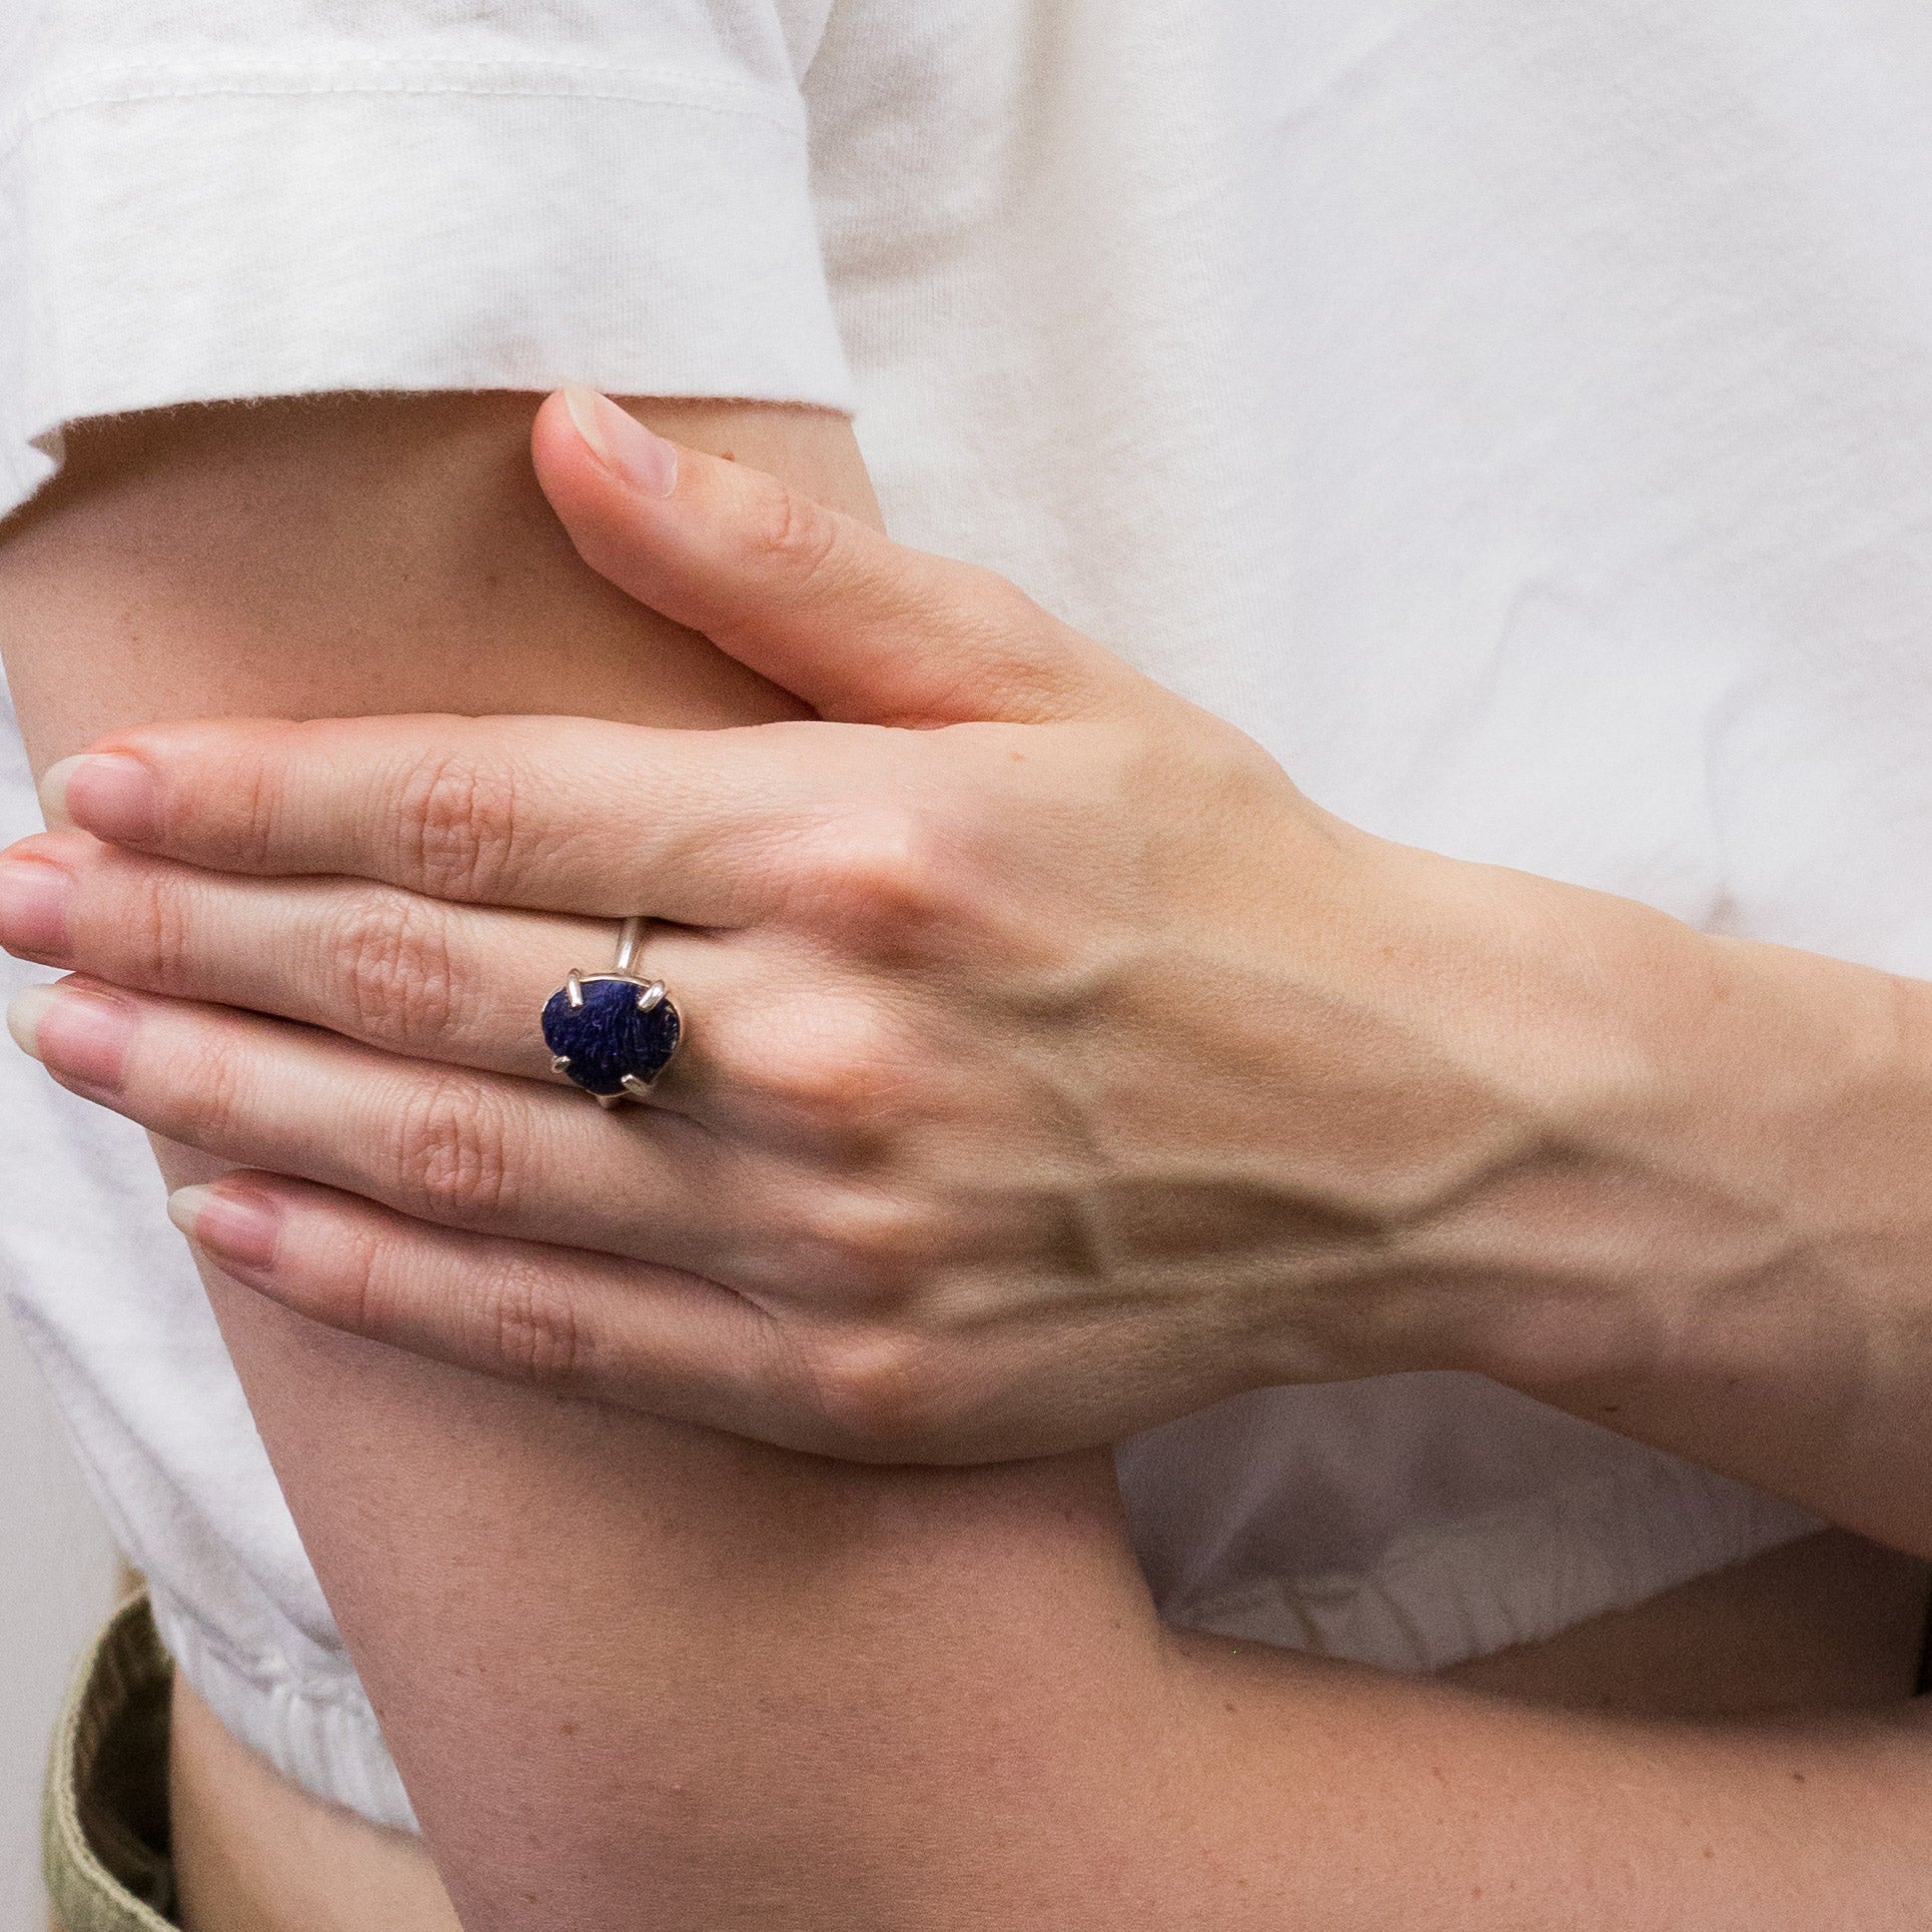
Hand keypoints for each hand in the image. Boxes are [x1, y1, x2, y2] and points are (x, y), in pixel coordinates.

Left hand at [0, 390, 1625, 1460]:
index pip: (481, 811)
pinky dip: (386, 1283)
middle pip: (425, 988)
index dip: (262, 802)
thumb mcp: (1052, 677)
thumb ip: (794, 576)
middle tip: (26, 925)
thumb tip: (574, 438)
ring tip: (84, 1062)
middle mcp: (824, 1043)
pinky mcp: (857, 1372)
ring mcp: (833, 1233)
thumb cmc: (1232, 885)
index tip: (103, 796)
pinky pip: (564, 1333)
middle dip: (188, 950)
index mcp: (863, 839)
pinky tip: (258, 1233)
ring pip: (457, 1168)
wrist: (1415, 1129)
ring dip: (234, 1111)